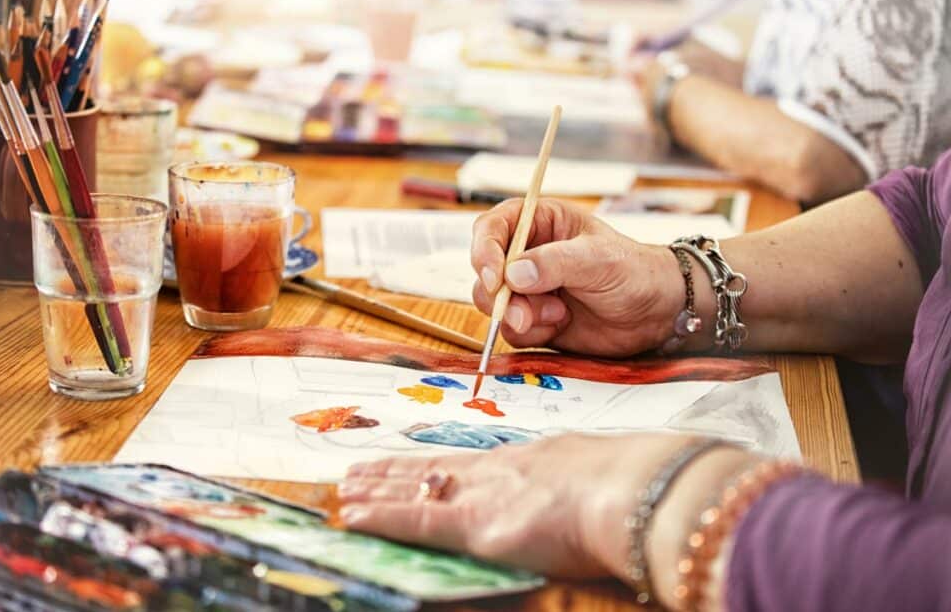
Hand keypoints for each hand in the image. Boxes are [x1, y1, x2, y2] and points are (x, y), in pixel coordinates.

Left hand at [339, 433, 754, 587]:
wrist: (636, 490)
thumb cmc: (636, 486)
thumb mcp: (608, 473)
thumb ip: (590, 484)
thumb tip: (601, 494)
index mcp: (533, 461)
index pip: (472, 463)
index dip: (438, 464)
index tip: (416, 461)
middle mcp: (500, 472)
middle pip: (436, 469)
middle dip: (396, 471)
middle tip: (362, 468)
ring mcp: (485, 496)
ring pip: (417, 489)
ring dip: (379, 490)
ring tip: (349, 487)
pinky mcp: (476, 525)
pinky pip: (416, 519)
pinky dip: (382, 516)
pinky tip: (355, 514)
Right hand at [470, 198, 681, 355]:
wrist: (656, 312)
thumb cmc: (633, 271)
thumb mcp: (598, 259)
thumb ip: (555, 263)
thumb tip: (513, 275)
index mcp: (539, 222)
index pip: (492, 227)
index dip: (484, 251)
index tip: (495, 278)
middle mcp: (527, 254)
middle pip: (485, 270)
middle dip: (499, 294)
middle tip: (523, 312)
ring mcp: (528, 289)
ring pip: (494, 304)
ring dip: (518, 315)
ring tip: (557, 315)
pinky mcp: (534, 319)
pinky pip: (512, 329)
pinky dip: (532, 331)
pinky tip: (561, 323)